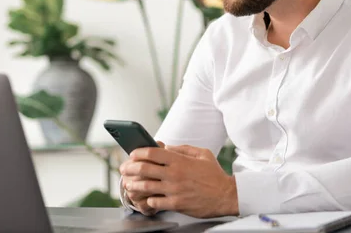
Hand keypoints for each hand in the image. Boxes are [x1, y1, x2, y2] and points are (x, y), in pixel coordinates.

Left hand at [120, 144, 238, 218]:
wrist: (226, 195)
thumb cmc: (214, 174)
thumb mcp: (202, 154)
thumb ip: (182, 149)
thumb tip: (165, 147)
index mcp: (180, 160)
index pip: (152, 152)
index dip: (138, 152)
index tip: (133, 154)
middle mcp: (174, 174)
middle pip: (144, 169)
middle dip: (130, 168)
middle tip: (124, 169)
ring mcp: (174, 190)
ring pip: (146, 186)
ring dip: (134, 185)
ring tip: (129, 184)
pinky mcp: (176, 204)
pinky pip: (154, 202)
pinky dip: (147, 200)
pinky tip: (145, 198)